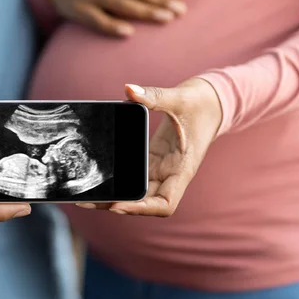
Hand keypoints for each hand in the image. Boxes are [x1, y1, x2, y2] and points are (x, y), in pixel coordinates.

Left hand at [78, 78, 221, 215]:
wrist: (212, 101)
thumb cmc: (202, 102)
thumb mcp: (179, 97)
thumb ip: (154, 95)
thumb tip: (129, 89)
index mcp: (183, 169)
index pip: (165, 204)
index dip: (142, 209)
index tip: (118, 205)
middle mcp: (171, 175)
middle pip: (145, 203)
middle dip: (119, 205)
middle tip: (88, 200)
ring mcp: (161, 169)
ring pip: (138, 193)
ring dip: (115, 197)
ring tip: (86, 196)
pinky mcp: (153, 160)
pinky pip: (135, 178)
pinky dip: (119, 182)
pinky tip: (99, 179)